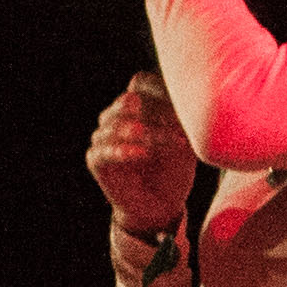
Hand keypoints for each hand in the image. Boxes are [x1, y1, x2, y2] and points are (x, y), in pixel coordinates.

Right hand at [87, 73, 198, 232]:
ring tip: (173, 142)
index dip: (160, 89)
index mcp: (136, 105)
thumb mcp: (183, 136)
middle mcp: (115, 117)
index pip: (139, 82)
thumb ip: (180, 116)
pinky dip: (122, 150)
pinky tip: (141, 154)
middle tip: (181, 126)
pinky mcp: (96, 160)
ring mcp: (103, 137)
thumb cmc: (175, 167)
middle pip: (130, 101)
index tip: (184, 104)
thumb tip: (190, 97)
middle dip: (157, 112)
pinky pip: (103, 150)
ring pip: (119, 125)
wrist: (161, 204)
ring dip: (149, 133)